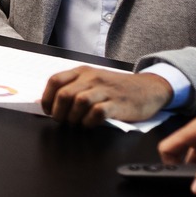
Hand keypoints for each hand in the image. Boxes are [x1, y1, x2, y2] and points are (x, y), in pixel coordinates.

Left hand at [41, 67, 173, 125]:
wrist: (149, 88)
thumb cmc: (118, 88)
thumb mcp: (94, 81)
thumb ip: (73, 87)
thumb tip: (46, 102)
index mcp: (84, 71)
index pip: (55, 81)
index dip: (46, 98)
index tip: (47, 110)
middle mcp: (93, 78)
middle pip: (64, 94)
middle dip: (58, 112)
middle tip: (61, 121)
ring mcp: (106, 90)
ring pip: (79, 102)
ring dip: (73, 117)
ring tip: (76, 123)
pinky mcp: (118, 104)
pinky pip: (97, 113)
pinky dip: (89, 122)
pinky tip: (90, 124)